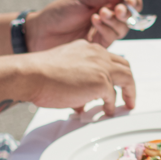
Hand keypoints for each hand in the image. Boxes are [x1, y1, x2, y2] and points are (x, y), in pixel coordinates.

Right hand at [19, 39, 135, 114]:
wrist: (32, 74)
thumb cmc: (40, 74)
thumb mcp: (63, 70)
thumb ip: (76, 80)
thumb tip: (81, 103)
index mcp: (88, 48)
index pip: (109, 58)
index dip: (114, 72)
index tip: (115, 83)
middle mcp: (98, 53)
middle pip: (124, 65)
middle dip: (128, 81)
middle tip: (128, 94)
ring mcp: (101, 67)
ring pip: (126, 77)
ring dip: (128, 92)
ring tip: (127, 104)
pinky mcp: (101, 82)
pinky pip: (113, 96)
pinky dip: (111, 105)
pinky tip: (107, 112)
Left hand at [26, 0, 143, 50]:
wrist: (41, 32)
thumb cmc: (60, 12)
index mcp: (103, 3)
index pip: (127, 2)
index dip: (132, 2)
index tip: (128, 0)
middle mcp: (106, 18)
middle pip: (128, 17)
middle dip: (124, 12)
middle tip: (116, 10)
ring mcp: (102, 33)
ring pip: (122, 29)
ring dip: (113, 20)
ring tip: (98, 15)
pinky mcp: (98, 46)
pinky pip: (111, 39)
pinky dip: (106, 29)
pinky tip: (94, 22)